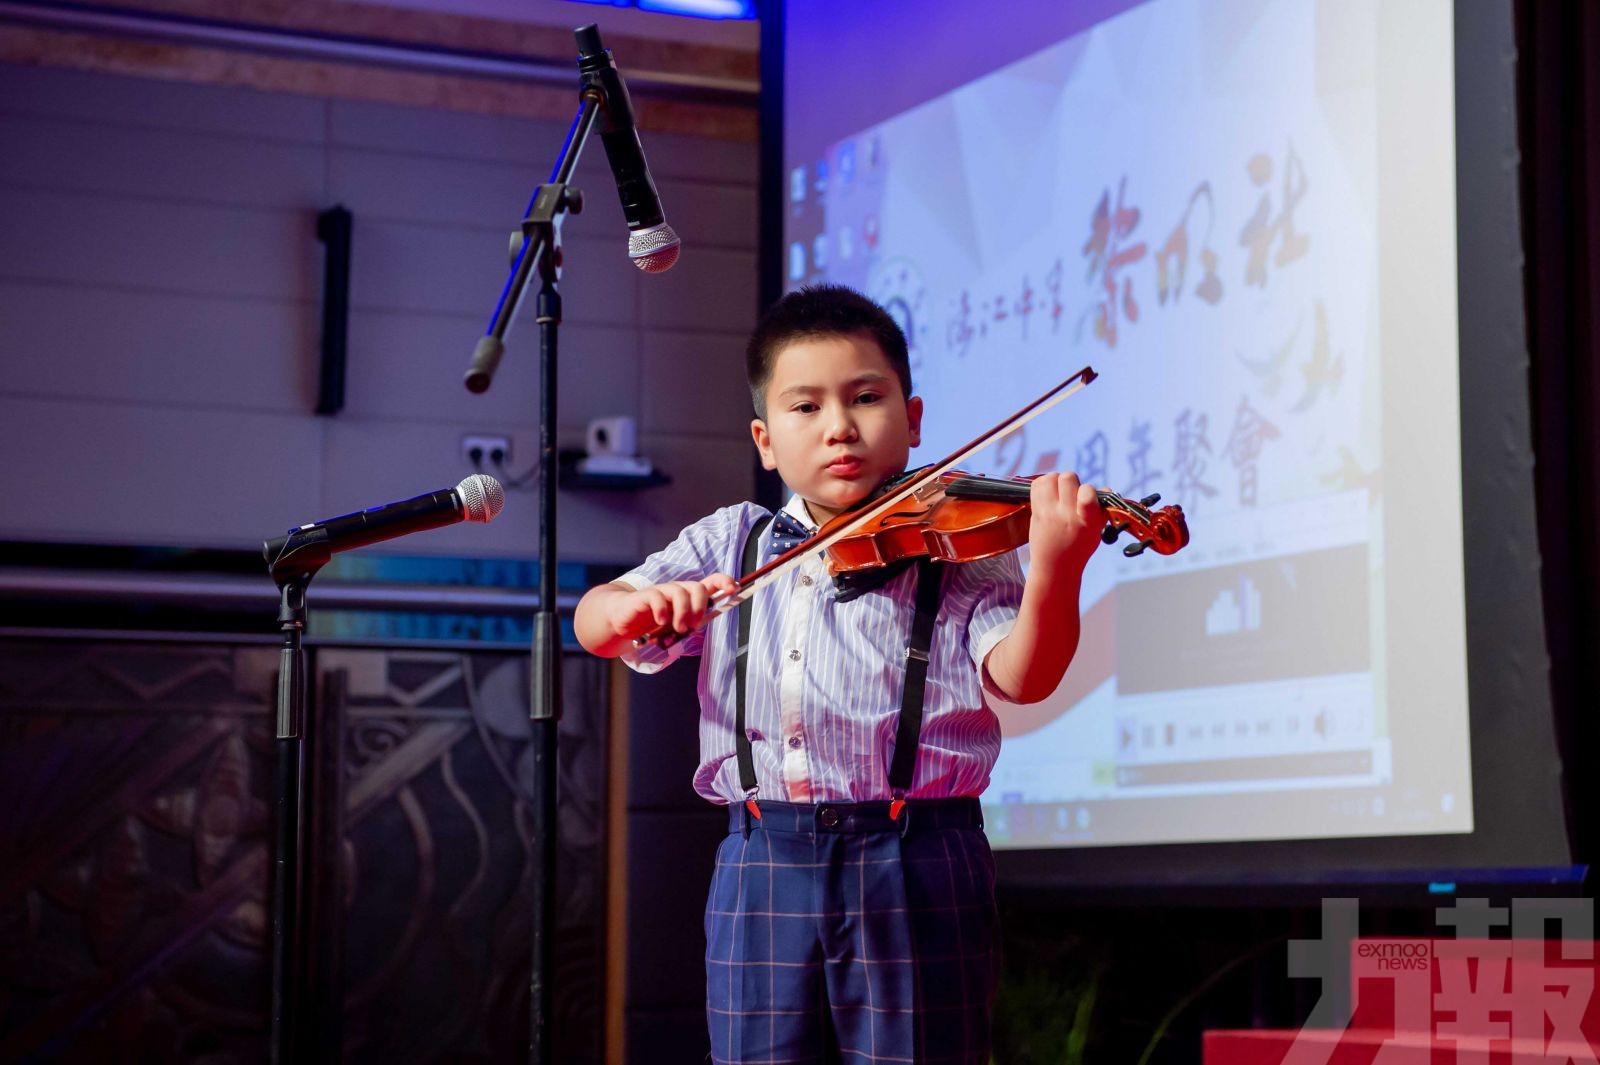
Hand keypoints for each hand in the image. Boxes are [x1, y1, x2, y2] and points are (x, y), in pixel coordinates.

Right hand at [605, 574, 738, 638]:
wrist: (622, 620)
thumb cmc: (652, 623)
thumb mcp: (675, 624)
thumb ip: (691, 622)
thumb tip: (705, 621)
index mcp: (687, 596)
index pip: (710, 582)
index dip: (724, 582)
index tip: (734, 589)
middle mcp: (676, 590)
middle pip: (697, 587)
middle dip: (700, 606)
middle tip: (693, 625)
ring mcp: (660, 591)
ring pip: (679, 591)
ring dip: (683, 612)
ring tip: (678, 628)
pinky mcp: (644, 596)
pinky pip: (656, 597)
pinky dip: (662, 610)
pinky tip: (661, 621)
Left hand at [1026, 472, 1104, 576]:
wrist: (1055, 566)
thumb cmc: (1080, 546)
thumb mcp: (1097, 531)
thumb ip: (1101, 510)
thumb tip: (1105, 488)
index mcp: (1087, 521)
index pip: (1087, 495)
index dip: (1088, 490)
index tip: (1087, 497)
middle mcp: (1066, 515)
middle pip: (1068, 478)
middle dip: (1072, 481)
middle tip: (1071, 493)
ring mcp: (1049, 513)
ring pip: (1051, 477)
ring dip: (1056, 480)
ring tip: (1058, 492)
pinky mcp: (1036, 512)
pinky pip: (1037, 484)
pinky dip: (1043, 483)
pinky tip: (1048, 493)